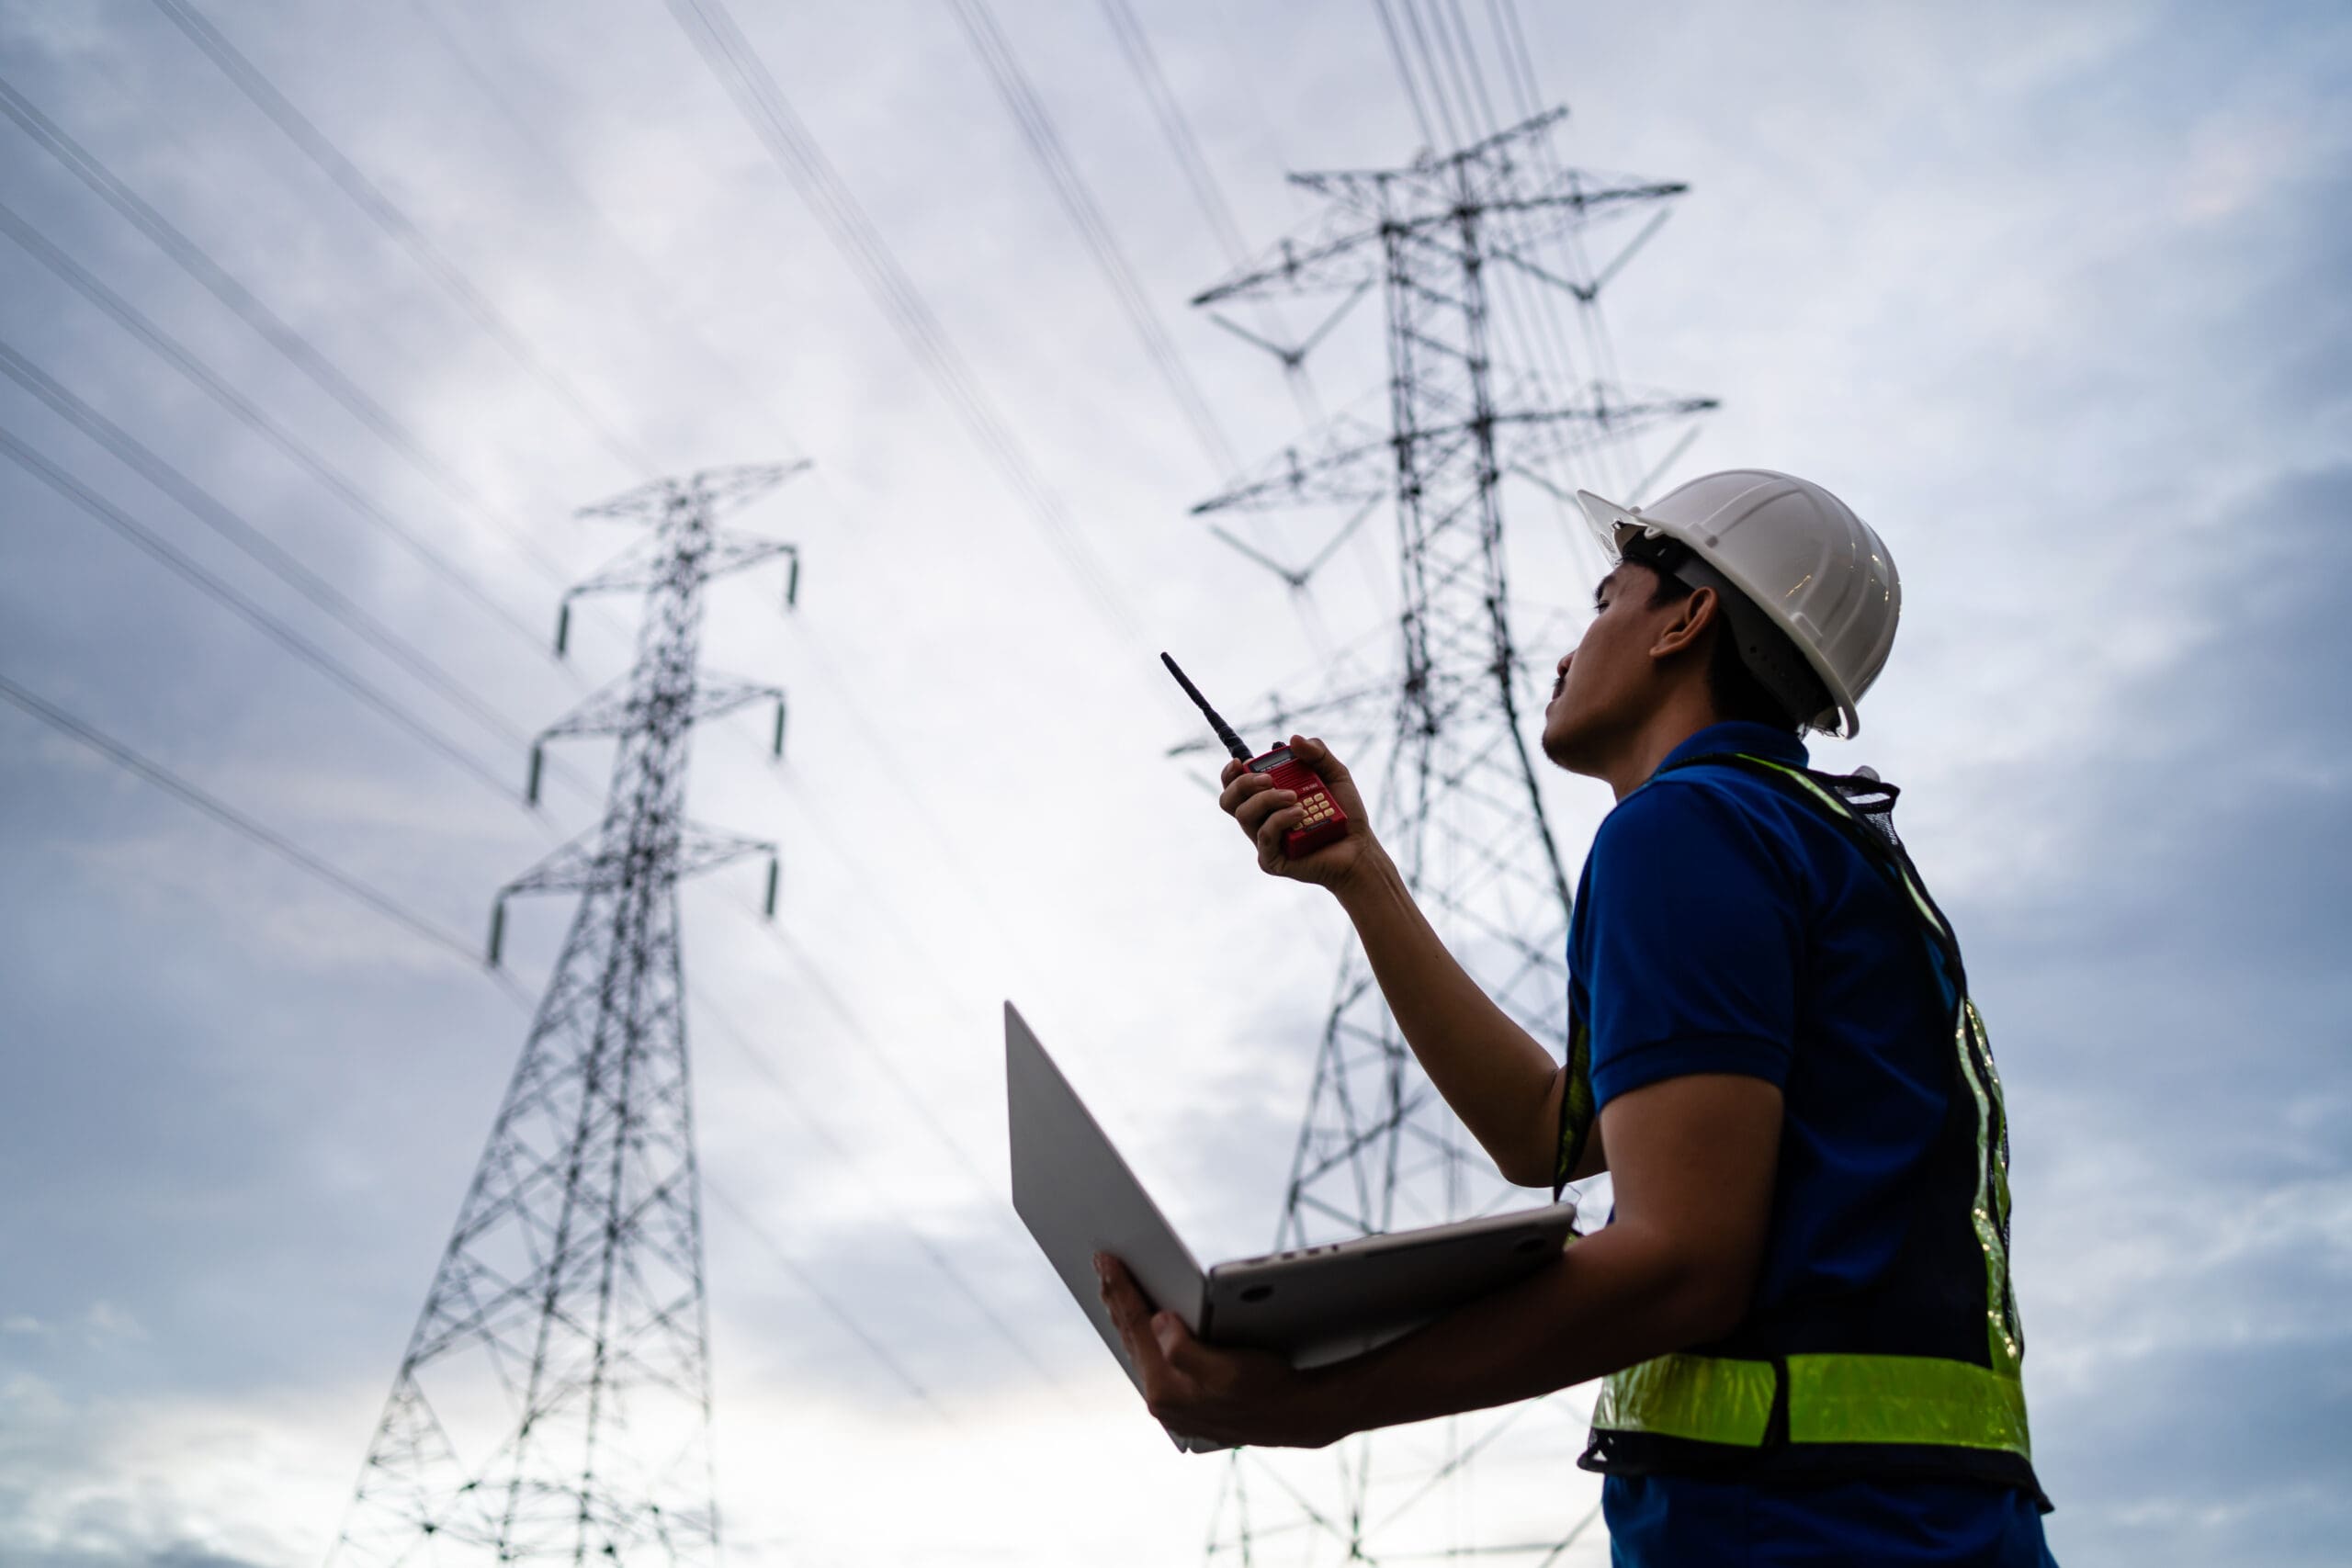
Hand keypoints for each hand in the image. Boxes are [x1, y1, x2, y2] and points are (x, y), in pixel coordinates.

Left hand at [1094, 1253, 1337, 1449]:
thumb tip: (1159, 1322)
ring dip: (1127, 1317)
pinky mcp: (1186, 1401)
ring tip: (1114, 1289)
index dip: (1120, 1290)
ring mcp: (1172, 1404)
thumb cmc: (1268, 1389)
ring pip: (1141, 1350)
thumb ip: (1185, 1351)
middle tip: (1101, 1265)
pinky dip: (1146, 1335)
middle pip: (1132, 1338)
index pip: (1136, 1328)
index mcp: (1166, 1390)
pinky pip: (1155, 1360)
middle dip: (1116, 1299)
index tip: (1105, 1261)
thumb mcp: (1229, 1370)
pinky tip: (1144, 1323)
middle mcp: (1163, 1401)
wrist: (1298, 1416)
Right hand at [1217, 735, 1377, 890]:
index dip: (1229, 773)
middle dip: (1243, 784)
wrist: (1359, 846)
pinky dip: (1280, 819)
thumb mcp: (1335, 774)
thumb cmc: (1344, 811)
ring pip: (1244, 815)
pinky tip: (1300, 813)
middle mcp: (1260, 819)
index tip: (1240, 762)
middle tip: (1269, 779)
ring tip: (1295, 797)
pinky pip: (1264, 835)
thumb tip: (1293, 739)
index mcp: (1267, 798)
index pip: (1234, 786)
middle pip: (1228, 800)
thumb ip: (1317, 753)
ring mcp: (1264, 841)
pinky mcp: (1272, 860)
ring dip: (1267, 799)